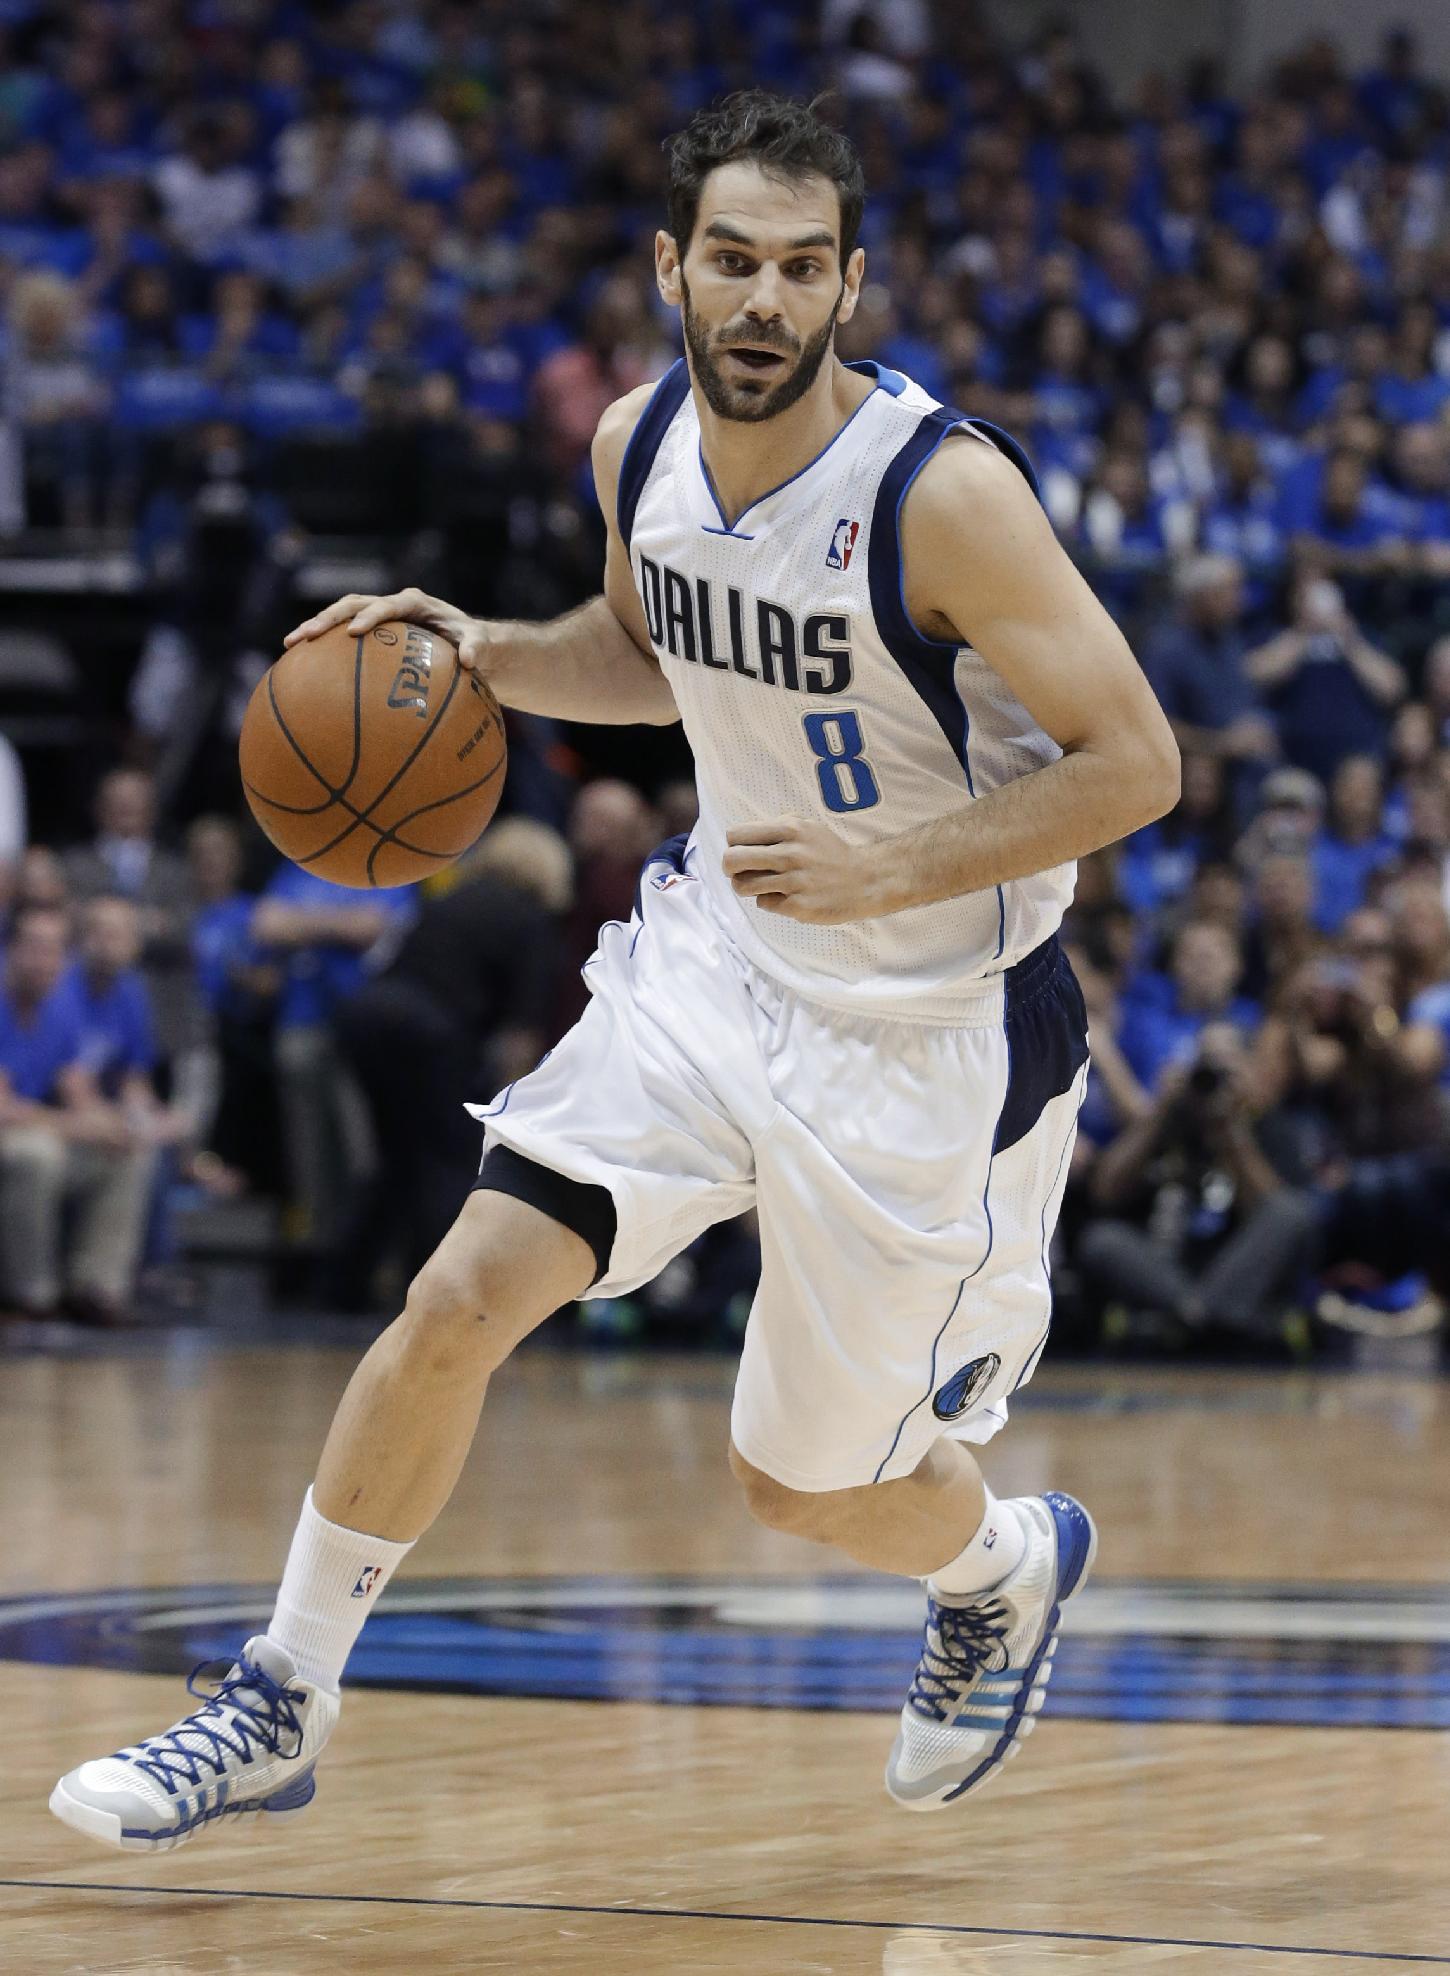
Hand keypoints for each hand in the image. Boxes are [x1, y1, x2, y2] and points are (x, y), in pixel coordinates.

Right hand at [284, 588, 491, 675]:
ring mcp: (380, 618)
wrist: (469, 644)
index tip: (354, 633)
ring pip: (341, 616)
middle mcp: (393, 605)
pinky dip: (326, 649)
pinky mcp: (373, 633)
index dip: (370, 616)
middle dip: (327, 618)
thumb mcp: (483, 645)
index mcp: (415, 603)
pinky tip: (303, 669)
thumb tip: (468, 661)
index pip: (387, 605)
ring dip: (317, 628)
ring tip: (290, 645)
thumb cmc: (476, 643)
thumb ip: (477, 647)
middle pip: (353, 604)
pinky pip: (345, 639)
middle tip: (305, 635)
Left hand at [723, 816, 894, 923]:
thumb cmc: (831, 854)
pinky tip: (785, 897)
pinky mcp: (798, 905)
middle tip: (738, 872)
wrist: (866, 880)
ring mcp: (794, 881)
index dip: (734, 844)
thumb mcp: (808, 827)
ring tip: (759, 886)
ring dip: (745, 887)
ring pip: (743, 886)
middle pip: (732, 860)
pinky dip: (770, 901)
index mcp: (790, 829)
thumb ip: (776, 828)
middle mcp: (790, 853)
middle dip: (730, 867)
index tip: (742, 851)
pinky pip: (764, 903)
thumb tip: (740, 838)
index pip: (736, 835)